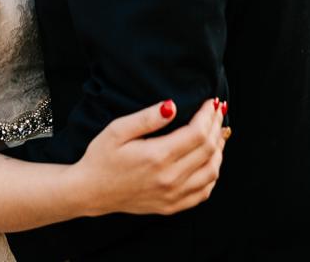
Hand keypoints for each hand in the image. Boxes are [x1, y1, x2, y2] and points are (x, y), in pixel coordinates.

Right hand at [71, 96, 227, 216]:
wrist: (90, 191)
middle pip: (209, 150)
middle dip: (217, 126)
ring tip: (217, 132)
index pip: (198, 133)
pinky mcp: (172, 206)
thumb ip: (147, 118)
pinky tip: (210, 160)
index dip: (208, 115)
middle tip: (218, 111)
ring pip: (212, 172)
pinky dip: (213, 174)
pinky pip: (204, 191)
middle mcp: (170, 178)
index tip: (211, 102)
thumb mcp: (118, 130)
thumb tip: (172, 105)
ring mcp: (173, 195)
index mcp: (157, 156)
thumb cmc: (101, 157)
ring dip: (219, 150)